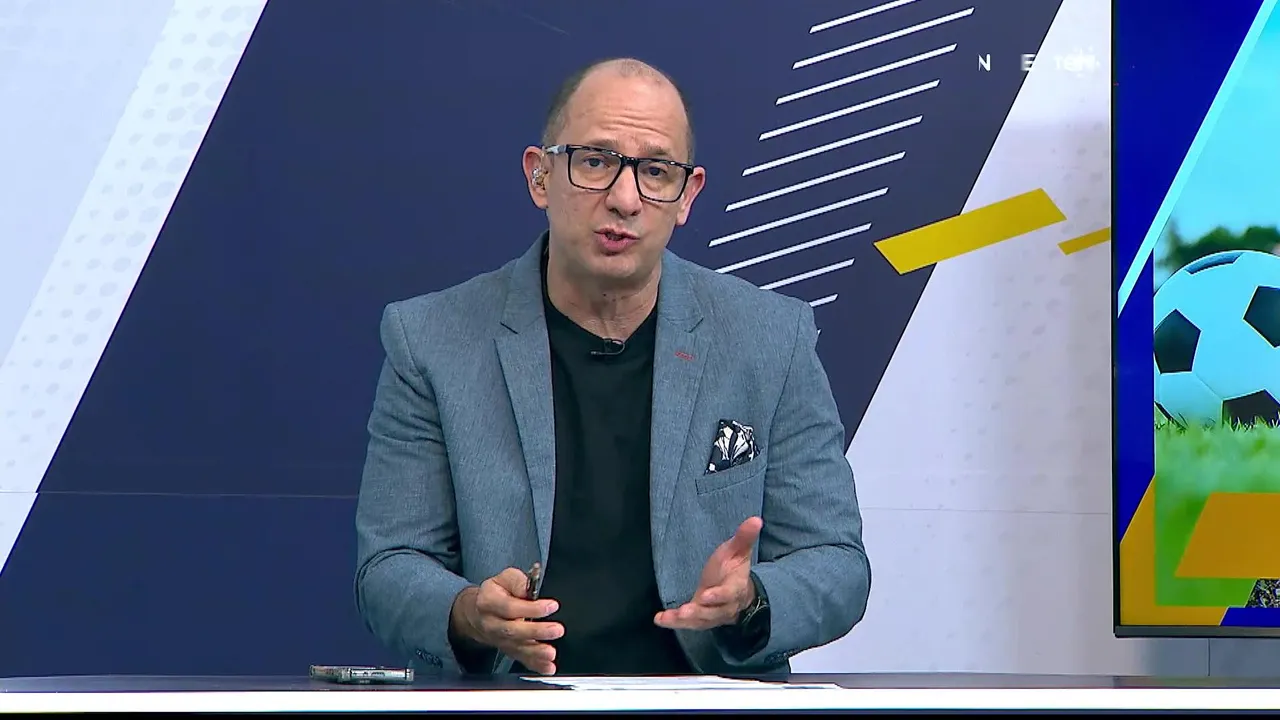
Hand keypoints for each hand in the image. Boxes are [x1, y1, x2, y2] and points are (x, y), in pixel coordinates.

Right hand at [450, 568, 563, 674]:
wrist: (477, 612)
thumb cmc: (496, 593)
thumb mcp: (504, 578)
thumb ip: (518, 582)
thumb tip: (531, 589)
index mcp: (488, 602)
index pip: (509, 607)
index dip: (531, 608)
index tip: (551, 606)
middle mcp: (491, 623)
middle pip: (512, 630)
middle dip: (536, 631)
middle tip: (556, 630)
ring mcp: (498, 640)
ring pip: (516, 648)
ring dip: (536, 652)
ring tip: (551, 653)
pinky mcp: (507, 650)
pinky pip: (520, 659)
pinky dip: (535, 665)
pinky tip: (547, 667)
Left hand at [654, 516, 762, 630]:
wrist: (737, 593)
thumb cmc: (733, 568)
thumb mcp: (738, 551)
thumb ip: (744, 537)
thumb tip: (756, 519)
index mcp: (735, 588)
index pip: (729, 593)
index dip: (719, 595)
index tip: (707, 595)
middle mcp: (724, 605)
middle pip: (713, 612)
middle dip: (699, 612)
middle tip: (685, 611)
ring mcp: (711, 614)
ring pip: (700, 620)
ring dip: (685, 620)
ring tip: (671, 617)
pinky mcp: (700, 619)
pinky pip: (688, 624)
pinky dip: (674, 623)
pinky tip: (659, 619)